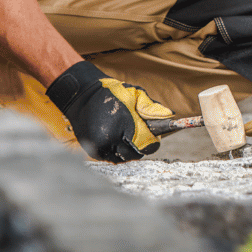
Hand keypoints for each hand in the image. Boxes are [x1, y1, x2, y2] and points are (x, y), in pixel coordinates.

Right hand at [46, 61, 172, 161]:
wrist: (81, 94)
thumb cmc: (111, 93)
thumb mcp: (134, 94)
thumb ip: (151, 107)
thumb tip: (170, 115)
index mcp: (125, 125)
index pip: (147, 146)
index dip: (151, 142)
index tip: (151, 137)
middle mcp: (112, 138)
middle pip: (135, 155)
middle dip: (139, 146)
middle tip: (137, 135)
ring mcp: (101, 146)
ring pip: (123, 158)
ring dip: (126, 150)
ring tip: (125, 136)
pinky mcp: (93, 150)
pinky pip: (110, 158)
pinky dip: (115, 151)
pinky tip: (115, 140)